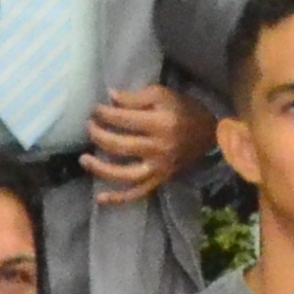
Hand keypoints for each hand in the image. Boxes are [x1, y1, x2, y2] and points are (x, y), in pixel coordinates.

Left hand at [83, 80, 213, 202]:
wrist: (210, 133)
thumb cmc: (183, 110)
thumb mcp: (162, 95)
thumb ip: (135, 97)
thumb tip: (110, 97)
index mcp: (160, 123)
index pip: (122, 119)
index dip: (104, 113)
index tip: (96, 109)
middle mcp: (159, 148)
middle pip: (119, 146)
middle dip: (98, 135)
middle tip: (89, 126)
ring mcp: (160, 167)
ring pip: (125, 174)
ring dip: (100, 168)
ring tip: (83, 159)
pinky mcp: (161, 180)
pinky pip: (138, 193)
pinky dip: (120, 198)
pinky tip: (101, 198)